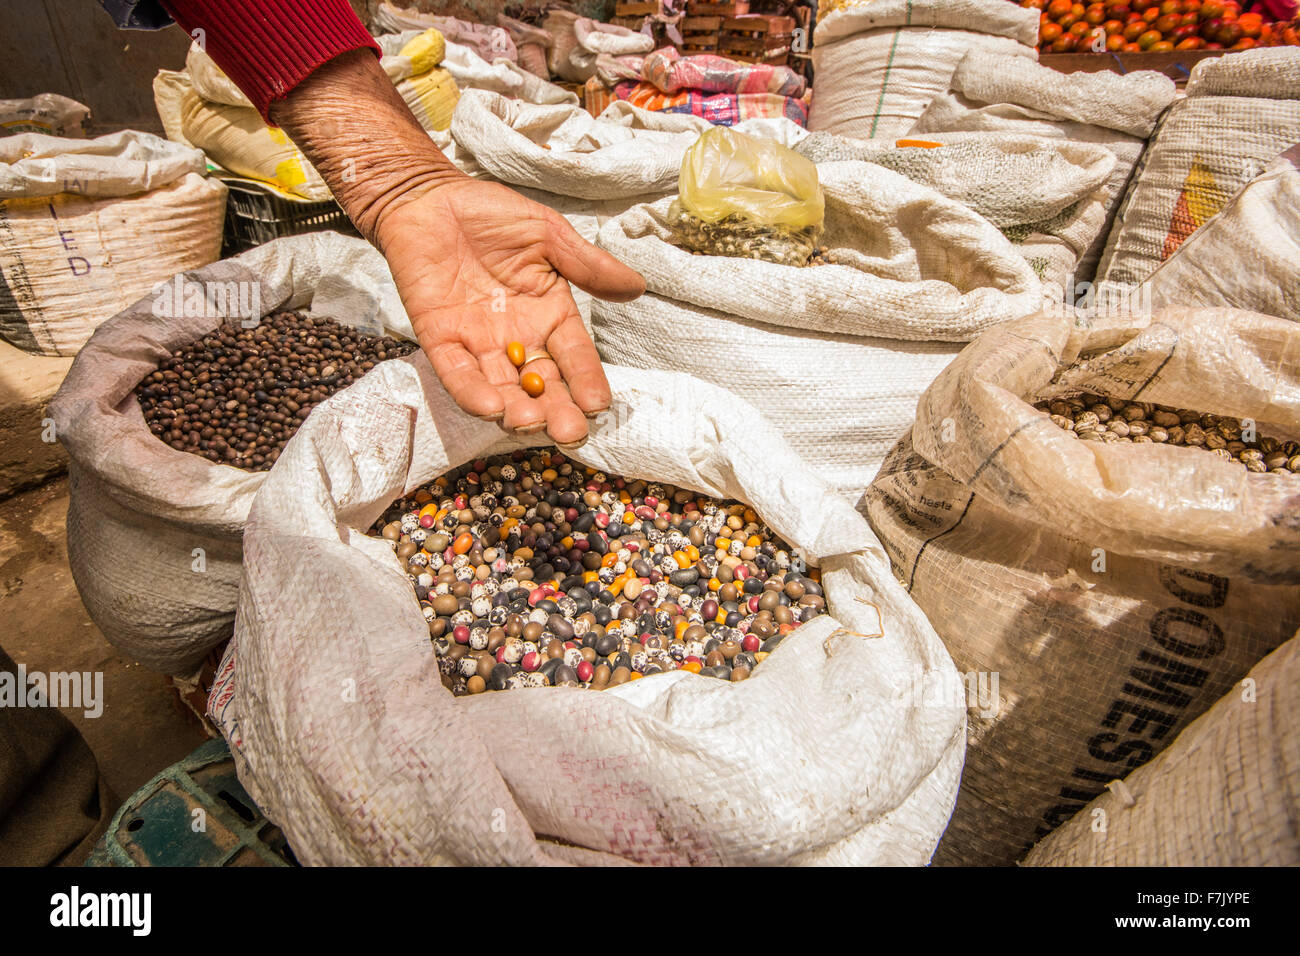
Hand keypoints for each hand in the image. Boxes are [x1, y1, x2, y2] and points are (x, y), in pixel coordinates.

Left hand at [373, 178, 643, 443]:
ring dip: (515, 409)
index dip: (586, 379)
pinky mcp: (439, 338)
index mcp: (549, 314)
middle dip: (555, 411)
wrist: (428, 197)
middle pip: (542, 384)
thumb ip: (587, 264)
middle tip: (569, 434)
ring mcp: (477, 342)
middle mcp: (517, 337)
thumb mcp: (548, 234)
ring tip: (530, 424)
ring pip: (500, 387)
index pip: (574, 355)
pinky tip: (489, 406)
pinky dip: (471, 391)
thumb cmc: (491, 213)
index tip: (598, 404)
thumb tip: (637, 286)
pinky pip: (456, 372)